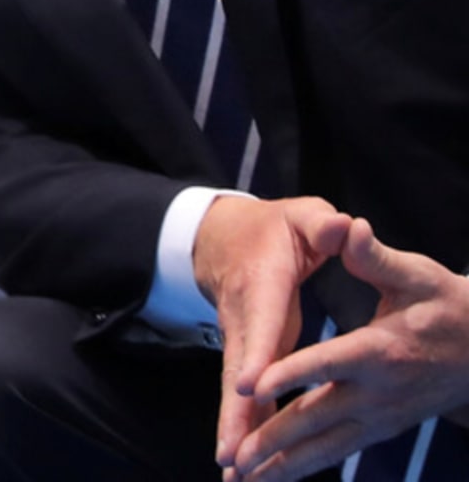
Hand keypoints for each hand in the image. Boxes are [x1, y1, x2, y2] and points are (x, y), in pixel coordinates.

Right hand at [195, 195, 351, 474]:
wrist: (220, 239)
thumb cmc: (273, 229)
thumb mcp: (301, 216)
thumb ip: (322, 224)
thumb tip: (344, 227)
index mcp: (264, 283)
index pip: (262, 322)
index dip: (257, 355)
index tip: (252, 386)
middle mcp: (245, 319)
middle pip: (238, 372)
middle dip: (235, 414)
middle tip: (231, 453)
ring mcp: (240, 341)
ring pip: (236, 392)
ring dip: (235, 432)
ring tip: (234, 473)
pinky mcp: (243, 357)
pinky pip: (243, 397)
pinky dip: (242, 428)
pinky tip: (241, 461)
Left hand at [227, 219, 468, 479]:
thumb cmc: (446, 304)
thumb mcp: (417, 274)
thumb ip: (375, 258)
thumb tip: (349, 226)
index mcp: (380, 349)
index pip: (327, 363)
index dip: (288, 376)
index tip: (251, 388)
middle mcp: (378, 391)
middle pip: (317, 418)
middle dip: (274, 439)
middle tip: (236, 458)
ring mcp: (380, 415)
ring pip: (325, 446)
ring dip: (284, 466)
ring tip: (244, 481)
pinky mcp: (382, 427)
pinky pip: (337, 451)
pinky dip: (306, 467)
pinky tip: (275, 478)